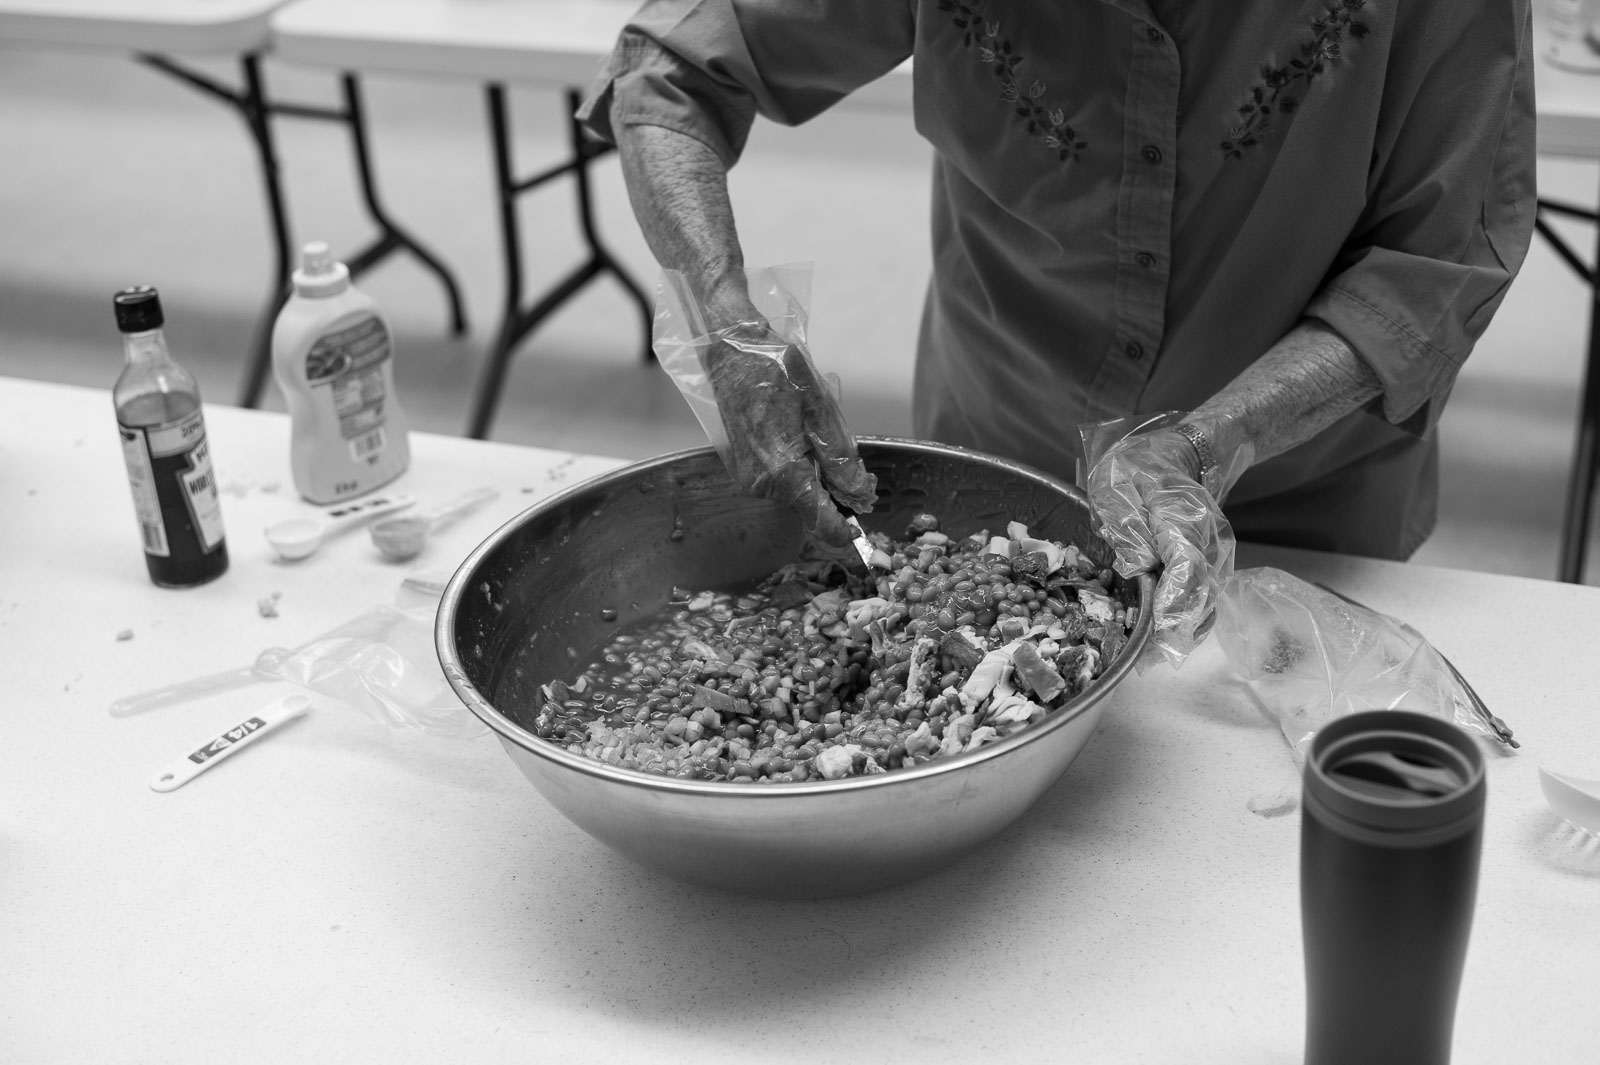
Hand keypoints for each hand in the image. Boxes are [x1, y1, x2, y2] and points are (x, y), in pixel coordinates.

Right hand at [703, 321, 876, 553]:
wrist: (732, 351)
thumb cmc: (777, 372)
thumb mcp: (821, 409)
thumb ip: (841, 459)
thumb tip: (859, 494)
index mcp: (784, 472)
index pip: (821, 522)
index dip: (845, 532)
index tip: (861, 531)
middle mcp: (763, 484)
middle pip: (812, 506)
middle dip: (834, 490)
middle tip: (843, 451)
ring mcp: (751, 479)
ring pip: (799, 492)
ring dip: (817, 472)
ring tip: (815, 429)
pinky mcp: (746, 471)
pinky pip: (783, 480)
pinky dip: (799, 466)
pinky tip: (798, 432)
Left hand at [1083, 421, 1237, 666]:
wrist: (1180, 452)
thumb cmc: (1140, 467)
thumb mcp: (1118, 486)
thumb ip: (1127, 525)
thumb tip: (1138, 567)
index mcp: (1185, 520)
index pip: (1187, 570)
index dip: (1173, 605)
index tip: (1157, 635)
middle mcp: (1210, 543)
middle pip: (1201, 597)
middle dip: (1172, 634)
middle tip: (1139, 662)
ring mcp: (1216, 555)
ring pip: (1206, 605)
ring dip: (1179, 635)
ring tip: (1144, 659)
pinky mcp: (1212, 565)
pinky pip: (1203, 601)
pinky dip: (1185, 624)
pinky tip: (1159, 640)